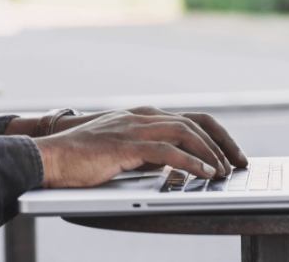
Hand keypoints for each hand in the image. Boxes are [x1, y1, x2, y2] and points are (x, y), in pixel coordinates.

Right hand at [33, 109, 246, 187]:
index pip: (190, 118)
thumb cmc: (81, 157)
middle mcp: (141, 116)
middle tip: (238, 164)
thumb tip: (172, 166)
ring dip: (210, 153)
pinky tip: (204, 173)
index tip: (232, 154)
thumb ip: (145, 151)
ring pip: (185, 133)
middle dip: (221, 143)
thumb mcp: (120, 149)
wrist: (50, 156)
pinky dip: (191, 162)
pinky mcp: (126, 145)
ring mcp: (134, 128)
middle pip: (195, 122)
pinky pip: (168, 151)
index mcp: (142, 115)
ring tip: (223, 172)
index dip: (215, 135)